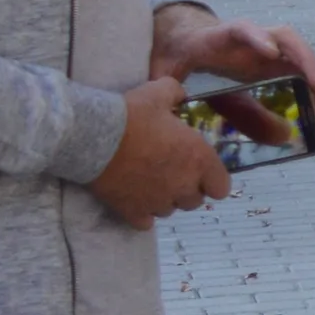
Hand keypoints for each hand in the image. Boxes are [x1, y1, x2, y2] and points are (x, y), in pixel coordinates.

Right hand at [91, 79, 234, 223]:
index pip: (221, 187)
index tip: (199, 171)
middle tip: (169, 172)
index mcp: (199, 159)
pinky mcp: (133, 211)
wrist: (92, 136)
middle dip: (186, 189)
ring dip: (164, 200)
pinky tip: (133, 198)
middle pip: (195, 201)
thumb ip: (175, 92)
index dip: (211, 180)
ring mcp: (158, 201)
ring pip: (170, 210)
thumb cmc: (131, 114)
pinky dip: (141, 214)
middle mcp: (184, 185)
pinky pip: (146, 222)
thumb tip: (179, 94)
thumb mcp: (157, 92)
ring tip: (148, 182)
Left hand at [154, 11, 314, 112]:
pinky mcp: (268, 60)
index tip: (269, 52)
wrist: (182, 33)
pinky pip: (294, 67)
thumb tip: (156, 105)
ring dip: (312, 72)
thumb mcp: (161, 66)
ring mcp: (262, 48)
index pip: (240, 29)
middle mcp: (248, 38)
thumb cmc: (173, 49)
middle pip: (283, 36)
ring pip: (295, 51)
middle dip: (302, 58)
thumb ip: (159, 82)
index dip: (256, 37)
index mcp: (219, 37)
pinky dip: (308, 83)